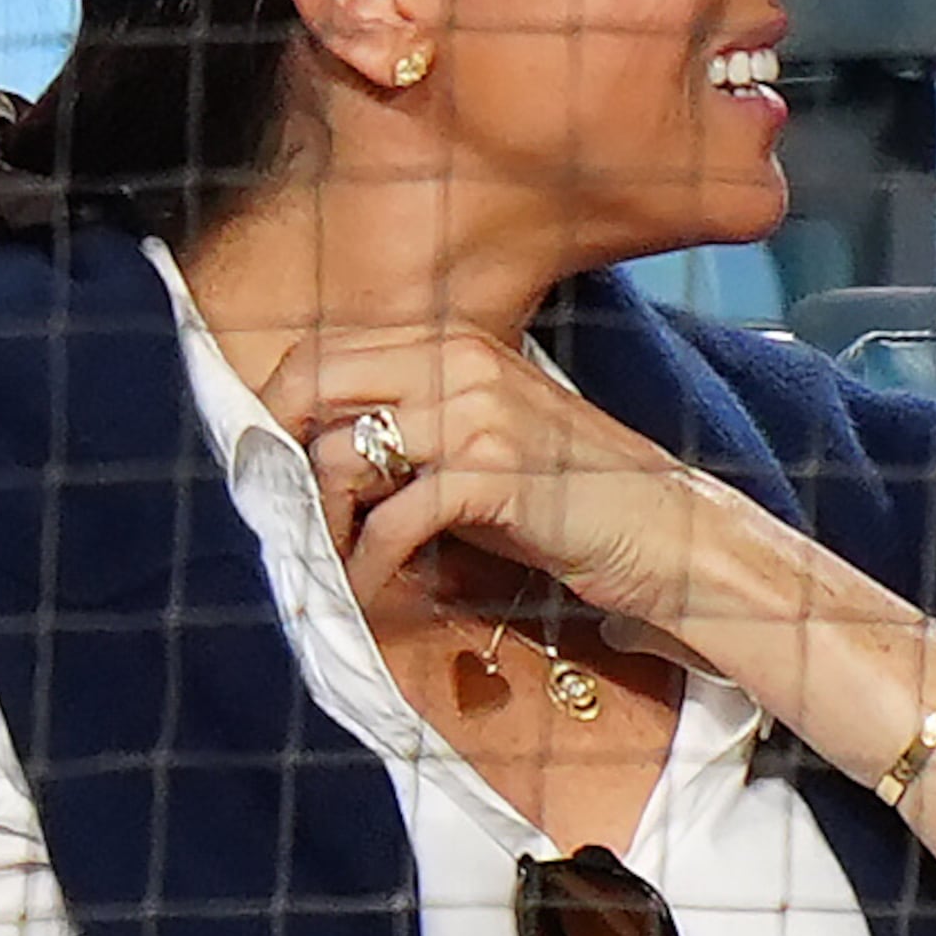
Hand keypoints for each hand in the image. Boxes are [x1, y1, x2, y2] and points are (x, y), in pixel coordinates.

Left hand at [263, 326, 738, 630]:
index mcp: (454, 342)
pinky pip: (392, 520)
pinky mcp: (494, 473)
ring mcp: (477, 412)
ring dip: (318, 523)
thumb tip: (311, 458)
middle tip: (273, 517)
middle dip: (276, 456)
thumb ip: (412, 431)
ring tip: (321, 565)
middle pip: (313, 385)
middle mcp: (460, 360)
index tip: (263, 469)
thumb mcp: (484, 442)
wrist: (672, 536)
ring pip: (341, 455)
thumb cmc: (572, 501)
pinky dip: (366, 566)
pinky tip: (366, 593)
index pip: (324, 353)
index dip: (275, 411)